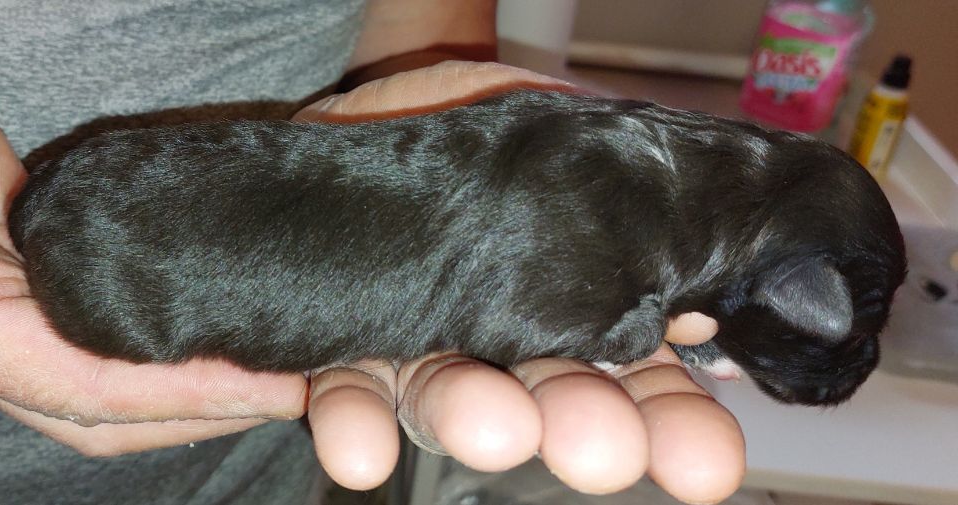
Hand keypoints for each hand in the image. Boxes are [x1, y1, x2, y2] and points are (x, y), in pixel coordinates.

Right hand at [0, 6, 308, 454]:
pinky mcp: (40, 272)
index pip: (78, 382)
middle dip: (203, 411)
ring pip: (109, 379)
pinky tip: (219, 327)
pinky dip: (167, 343)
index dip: (181, 398)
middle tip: (294, 391)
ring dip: (191, 388)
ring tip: (275, 375)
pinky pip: (110, 333)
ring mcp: (12, 301)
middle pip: (102, 407)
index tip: (272, 390)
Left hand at [296, 61, 745, 503]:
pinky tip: (361, 448)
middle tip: (605, 449)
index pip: (632, 369)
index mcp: (563, 295)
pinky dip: (355, 424)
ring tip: (496, 428)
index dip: (669, 417)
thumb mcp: (547, 135)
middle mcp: (497, 338)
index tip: (706, 462)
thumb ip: (613, 202)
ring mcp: (416, 353)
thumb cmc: (451, 137)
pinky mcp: (337, 360)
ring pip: (452, 402)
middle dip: (585, 427)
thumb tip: (697, 303)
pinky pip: (344, 401)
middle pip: (550, 401)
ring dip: (477, 418)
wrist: (347, 129)